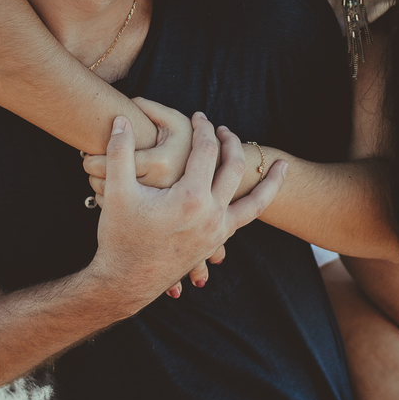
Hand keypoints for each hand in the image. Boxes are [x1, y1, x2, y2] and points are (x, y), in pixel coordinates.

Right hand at [84, 114, 284, 311]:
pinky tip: (259, 198)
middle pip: (234, 168)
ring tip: (283, 165)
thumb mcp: (115, 191)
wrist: (123, 283)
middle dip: (231, 143)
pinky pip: (245, 220)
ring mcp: (217, 232)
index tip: (198, 116)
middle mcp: (211, 215)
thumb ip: (120, 152)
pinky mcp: (215, 244)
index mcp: (191, 197)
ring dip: (269, 181)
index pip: (206, 150)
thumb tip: (120, 119)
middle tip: (222, 129)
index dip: (202, 128)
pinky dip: (257, 205)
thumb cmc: (118, 237)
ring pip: (256, 202)